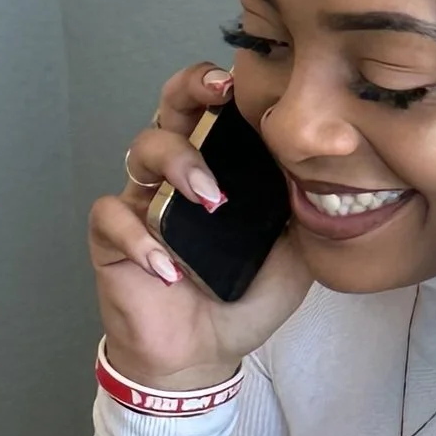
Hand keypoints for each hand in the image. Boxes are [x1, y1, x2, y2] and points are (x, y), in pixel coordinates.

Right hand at [89, 63, 310, 392]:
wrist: (206, 353)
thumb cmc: (244, 296)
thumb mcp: (292, 253)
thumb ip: (300, 210)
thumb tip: (324, 165)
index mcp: (217, 168)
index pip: (214, 111)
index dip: (222, 86)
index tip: (247, 82)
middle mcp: (175, 174)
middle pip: (170, 107)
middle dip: (191, 89)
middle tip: (220, 94)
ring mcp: (142, 202)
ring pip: (142, 149)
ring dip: (179, 163)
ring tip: (209, 200)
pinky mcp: (112, 239)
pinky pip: (111, 217)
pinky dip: (139, 239)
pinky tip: (168, 269)